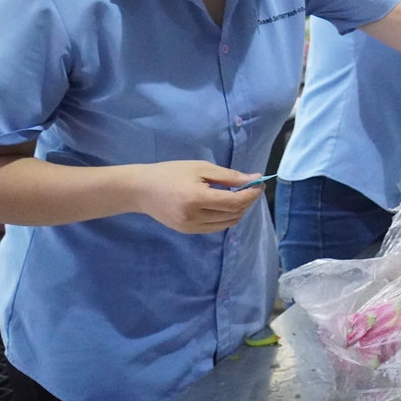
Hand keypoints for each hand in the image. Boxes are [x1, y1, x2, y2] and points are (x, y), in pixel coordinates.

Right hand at [131, 160, 265, 233]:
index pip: (235, 202)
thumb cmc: (171, 173)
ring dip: (238, 210)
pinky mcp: (188, 231)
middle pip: (233, 214)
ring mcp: (190, 228)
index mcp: (197, 199)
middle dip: (246, 201)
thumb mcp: (201, 168)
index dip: (251, 194)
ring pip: (227, 223)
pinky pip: (215, 227)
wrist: (140, 190)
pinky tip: (223, 204)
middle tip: (249, 186)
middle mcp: (194, 218)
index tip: (260, 183)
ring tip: (236, 194)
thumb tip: (254, 179)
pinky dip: (225, 216)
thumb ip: (229, 176)